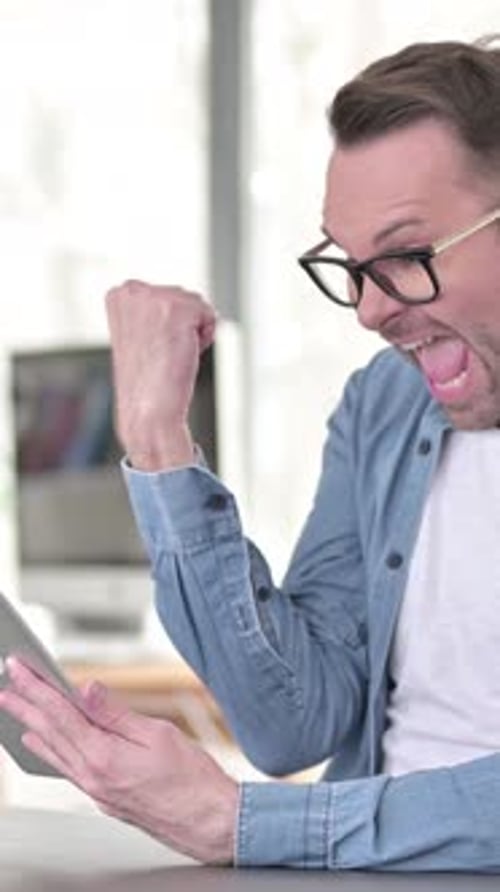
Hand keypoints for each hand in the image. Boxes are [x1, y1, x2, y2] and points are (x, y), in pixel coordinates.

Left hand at [0, 658, 237, 864]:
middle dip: (25, 705)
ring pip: (55, 753)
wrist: (210, 823)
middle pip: (50, 733)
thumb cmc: (193, 781)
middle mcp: (93, 778)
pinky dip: (51, 750)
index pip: (60, 713)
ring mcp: (97, 791)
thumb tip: (89, 690)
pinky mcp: (105, 798)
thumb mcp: (158, 734)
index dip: (36, 687)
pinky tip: (44, 743)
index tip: (19, 668)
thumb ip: (117, 714)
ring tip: (16, 710)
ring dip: (33, 726)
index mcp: (103, 757)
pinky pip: (67, 768)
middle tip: (5, 685)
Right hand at [105, 280, 216, 469]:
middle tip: (162, 355)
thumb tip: (174, 299)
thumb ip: (151, 311)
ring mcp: (154, 297)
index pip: (166, 293)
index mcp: (119, 294)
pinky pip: (210, 315)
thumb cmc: (146, 382)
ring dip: (194, 332)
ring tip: (171, 355)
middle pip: (184, 296)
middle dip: (182, 326)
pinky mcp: (178, 309)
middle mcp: (132, 290)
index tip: (151, 347)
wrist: (148, 412)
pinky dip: (205, 338)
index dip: (167, 325)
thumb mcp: (138, 334)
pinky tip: (183, 355)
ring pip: (198, 304)